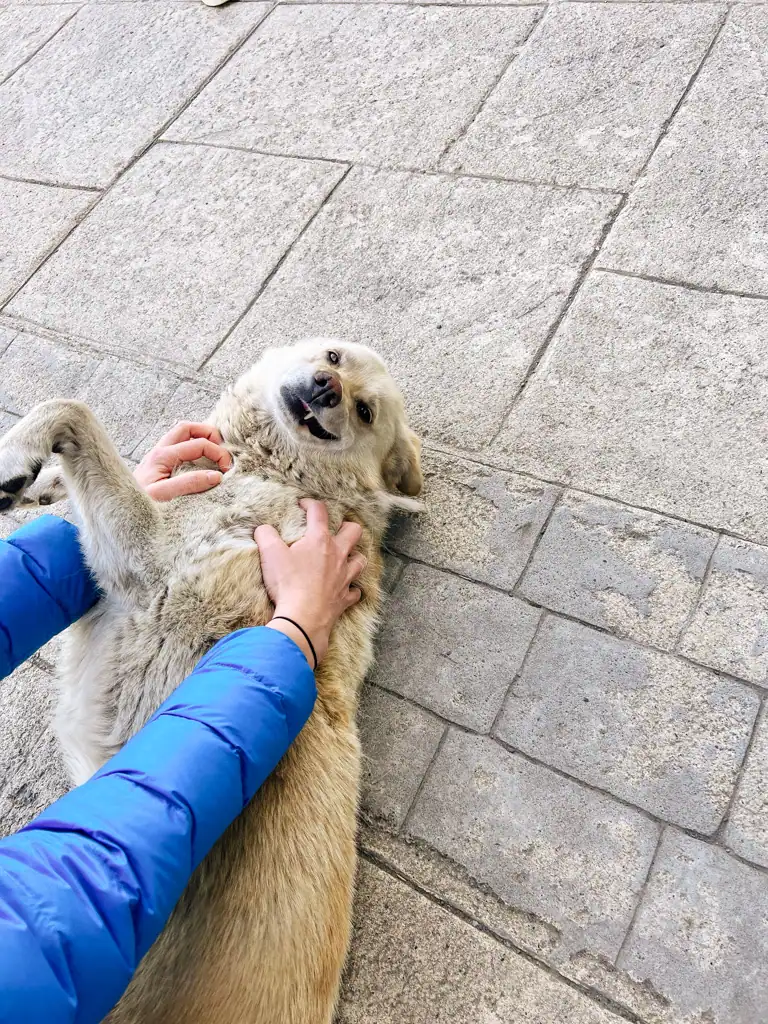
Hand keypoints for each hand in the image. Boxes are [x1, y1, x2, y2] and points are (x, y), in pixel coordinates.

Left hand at [134, 422, 231, 500]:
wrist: (119, 510)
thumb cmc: (138, 504)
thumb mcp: (163, 495)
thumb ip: (189, 484)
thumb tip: (216, 476)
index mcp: (163, 455)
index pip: (199, 444)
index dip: (218, 453)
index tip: (228, 470)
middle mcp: (160, 451)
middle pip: (188, 428)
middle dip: (209, 434)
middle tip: (223, 450)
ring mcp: (158, 456)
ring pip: (181, 435)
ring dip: (199, 438)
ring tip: (214, 451)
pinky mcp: (158, 465)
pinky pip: (177, 447)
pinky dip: (191, 447)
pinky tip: (199, 460)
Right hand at [256, 499, 365, 667]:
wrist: (302, 618)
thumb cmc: (287, 583)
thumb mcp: (270, 554)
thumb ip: (266, 535)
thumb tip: (263, 529)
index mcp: (319, 540)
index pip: (319, 512)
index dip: (310, 504)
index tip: (303, 505)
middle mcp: (337, 555)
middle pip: (353, 531)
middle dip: (346, 527)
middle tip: (335, 530)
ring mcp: (344, 577)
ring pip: (360, 560)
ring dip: (354, 557)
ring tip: (345, 557)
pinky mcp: (344, 598)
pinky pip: (355, 592)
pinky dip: (351, 589)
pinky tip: (345, 589)